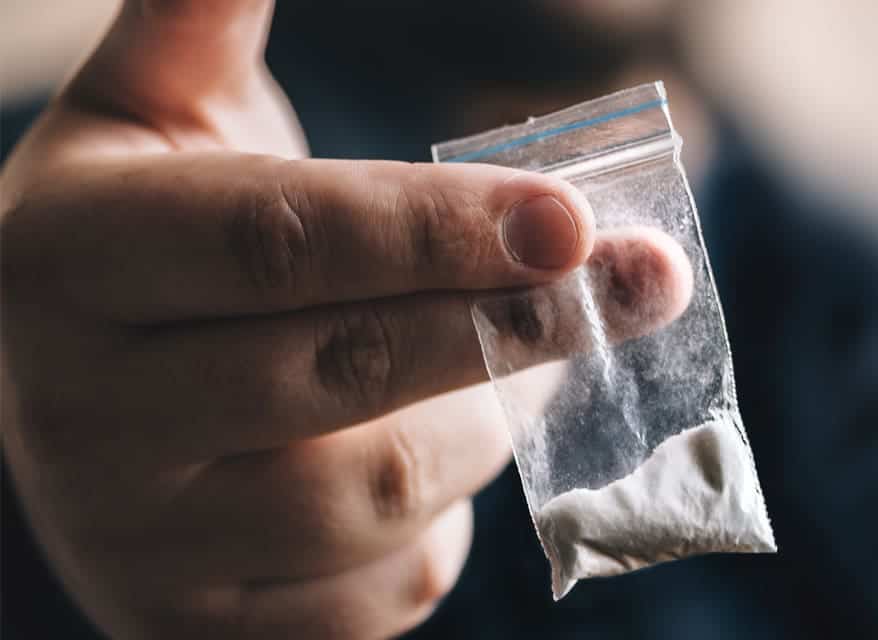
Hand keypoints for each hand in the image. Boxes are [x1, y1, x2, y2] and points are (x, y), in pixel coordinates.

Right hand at [0, 1, 691, 637]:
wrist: (68, 406)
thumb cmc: (142, 246)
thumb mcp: (150, 126)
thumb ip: (200, 30)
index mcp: (75, 259)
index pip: (280, 239)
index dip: (438, 228)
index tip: (577, 218)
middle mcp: (86, 413)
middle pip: (346, 373)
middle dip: (519, 326)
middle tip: (646, 283)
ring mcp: (143, 543)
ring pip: (379, 494)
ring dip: (489, 422)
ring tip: (524, 363)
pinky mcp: (200, 629)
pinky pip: (379, 594)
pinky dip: (443, 528)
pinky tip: (438, 460)